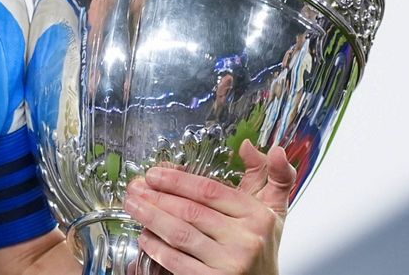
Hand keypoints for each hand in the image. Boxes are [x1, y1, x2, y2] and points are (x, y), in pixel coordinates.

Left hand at [123, 141, 295, 274]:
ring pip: (181, 234)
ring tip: (133, 206)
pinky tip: (145, 237)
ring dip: (151, 218)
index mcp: (257, 215)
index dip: (177, 180)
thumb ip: (270, 174)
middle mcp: (246, 239)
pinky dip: (157, 248)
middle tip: (136, 188)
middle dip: (157, 197)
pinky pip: (178, 262)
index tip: (155, 174)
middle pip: (191, 211)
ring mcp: (230, 263)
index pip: (210, 191)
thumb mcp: (275, 209)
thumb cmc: (264, 246)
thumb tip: (248, 146)